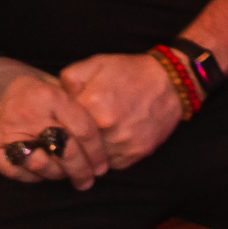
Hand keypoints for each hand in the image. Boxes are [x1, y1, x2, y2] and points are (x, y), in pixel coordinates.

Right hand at [0, 59, 108, 187]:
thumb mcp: (60, 88)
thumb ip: (80, 107)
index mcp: (51, 97)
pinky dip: (36, 177)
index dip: (97, 152)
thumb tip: (107, 135)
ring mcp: (8, 133)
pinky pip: (19, 172)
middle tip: (90, 180)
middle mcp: (29, 114)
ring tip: (71, 177)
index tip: (103, 166)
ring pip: (42, 164)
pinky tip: (48, 175)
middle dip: (82, 170)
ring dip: (60, 175)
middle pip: (65, 150)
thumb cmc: (37, 92)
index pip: (83, 129)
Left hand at [60, 52, 183, 169]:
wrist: (173, 82)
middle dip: (72, 143)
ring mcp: (124, 142)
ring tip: (91, 142)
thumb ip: (69, 78)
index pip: (60, 127)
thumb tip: (54, 97)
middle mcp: (107, 126)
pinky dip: (109, 158)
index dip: (57, 128)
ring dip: (90, 154)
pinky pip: (112, 165)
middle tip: (70, 140)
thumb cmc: (131, 71)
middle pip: (75, 146)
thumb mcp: (97, 63)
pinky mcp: (138, 153)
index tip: (56, 129)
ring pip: (93, 159)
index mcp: (92, 104)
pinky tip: (110, 144)